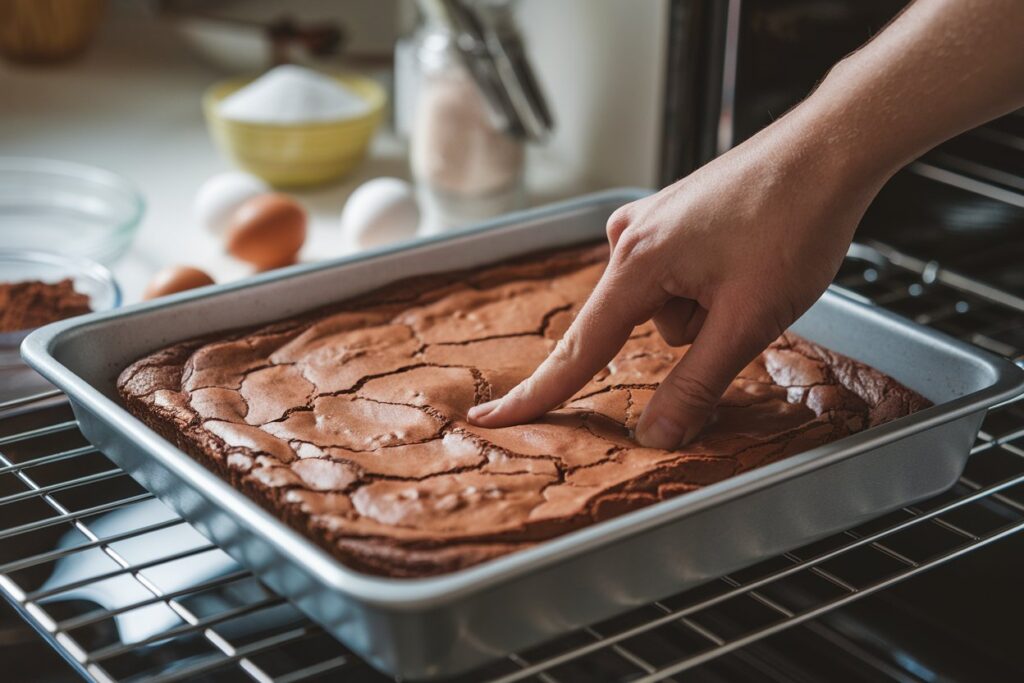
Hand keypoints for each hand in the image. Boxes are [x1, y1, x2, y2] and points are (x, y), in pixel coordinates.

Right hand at [468, 104, 889, 447]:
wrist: (828, 149)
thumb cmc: (793, 223)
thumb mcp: (747, 320)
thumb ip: (695, 385)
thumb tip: (653, 435)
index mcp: (637, 263)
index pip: (579, 349)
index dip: (538, 394)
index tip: (493, 419)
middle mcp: (628, 238)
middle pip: (635, 326)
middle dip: (691, 330)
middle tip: (746, 297)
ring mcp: (648, 222)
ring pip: (662, 306)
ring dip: (703, 308)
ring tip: (752, 271)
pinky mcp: (669, 217)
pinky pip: (673, 277)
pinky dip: (705, 284)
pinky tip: (743, 259)